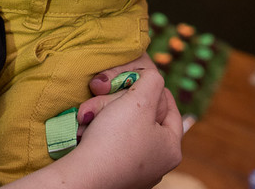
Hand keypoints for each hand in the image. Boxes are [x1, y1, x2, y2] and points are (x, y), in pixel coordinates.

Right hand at [4, 55, 181, 188]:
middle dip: (118, 100)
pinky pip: (108, 143)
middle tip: (102, 92)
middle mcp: (156, 162)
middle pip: (141, 116)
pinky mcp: (113, 173)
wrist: (83, 179)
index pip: (171, 109)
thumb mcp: (138, 100)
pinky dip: (96, 131)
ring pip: (121, 127)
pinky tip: (85, 129)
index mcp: (171, 148)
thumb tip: (152, 77)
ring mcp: (134, 170)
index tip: (138, 77)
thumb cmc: (115, 140)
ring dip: (103, 113)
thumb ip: (152, 80)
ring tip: (88, 115)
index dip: (155, 88)